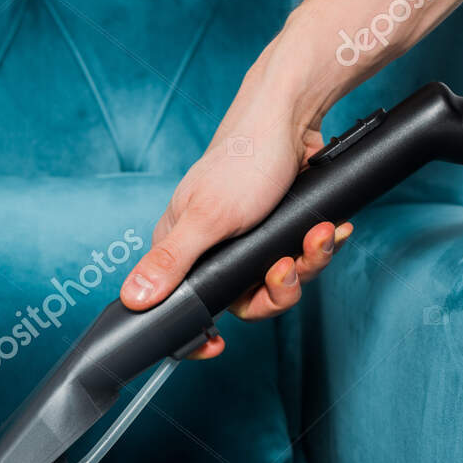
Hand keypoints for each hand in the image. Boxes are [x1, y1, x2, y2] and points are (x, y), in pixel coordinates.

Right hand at [119, 101, 352, 358]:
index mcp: (183, 249)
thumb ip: (171, 263)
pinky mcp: (279, 228)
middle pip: (246, 300)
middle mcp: (213, 249)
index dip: (201, 332)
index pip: (184, 307)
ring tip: (318, 234)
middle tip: (287, 264)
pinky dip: (319, 245)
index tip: (217, 346)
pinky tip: (329, 227)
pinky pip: (301, 256)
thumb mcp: (206, 218)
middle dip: (278, 289)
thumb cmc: (244, 160)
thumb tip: (132, 300)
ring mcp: (249, 240)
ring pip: (279, 279)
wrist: (291, 115)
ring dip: (307, 262)